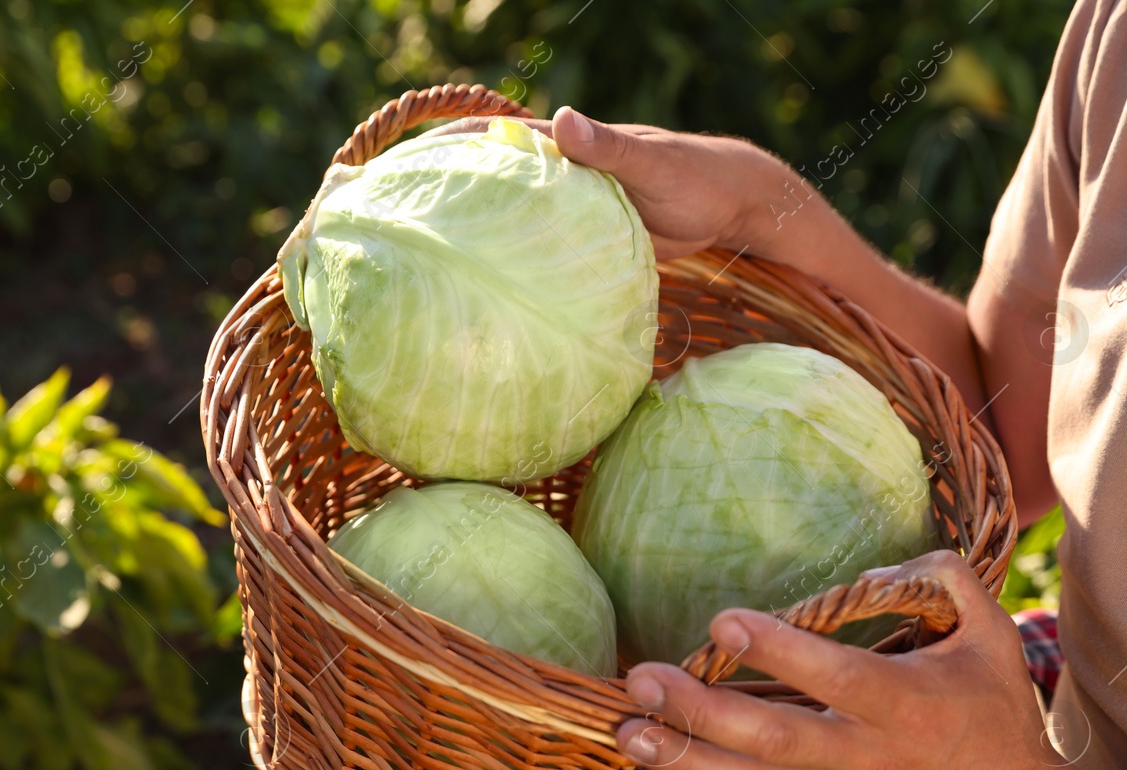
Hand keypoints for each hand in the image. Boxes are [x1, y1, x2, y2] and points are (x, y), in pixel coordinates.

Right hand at [434, 107, 790, 259]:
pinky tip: (494, 292)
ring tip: (426, 263)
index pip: (492, 139)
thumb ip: (606, 146)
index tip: (400, 167)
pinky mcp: (584, 242)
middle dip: (445, 194)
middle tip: (394, 220)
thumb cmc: (694, 175)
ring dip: (476, 234)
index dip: (446, 147)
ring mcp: (568, 211)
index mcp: (563, 148)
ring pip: (511, 219)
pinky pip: (540, 250)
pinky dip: (516, 263)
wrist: (732, 206)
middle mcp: (558, 176)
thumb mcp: (648, 161)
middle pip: (490, 182)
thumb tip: (561, 120)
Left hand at [616, 550, 1064, 769]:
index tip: (721, 622)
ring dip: (682, 762)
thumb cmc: (996, 717)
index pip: (836, 678)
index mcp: (906, 704)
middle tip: (640, 679)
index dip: (779, 651)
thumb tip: (875, 567)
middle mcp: (867, 757)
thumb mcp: (993, 637)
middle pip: (771, 738)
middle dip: (699, 710)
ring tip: (625, 734)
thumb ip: (945, 581)